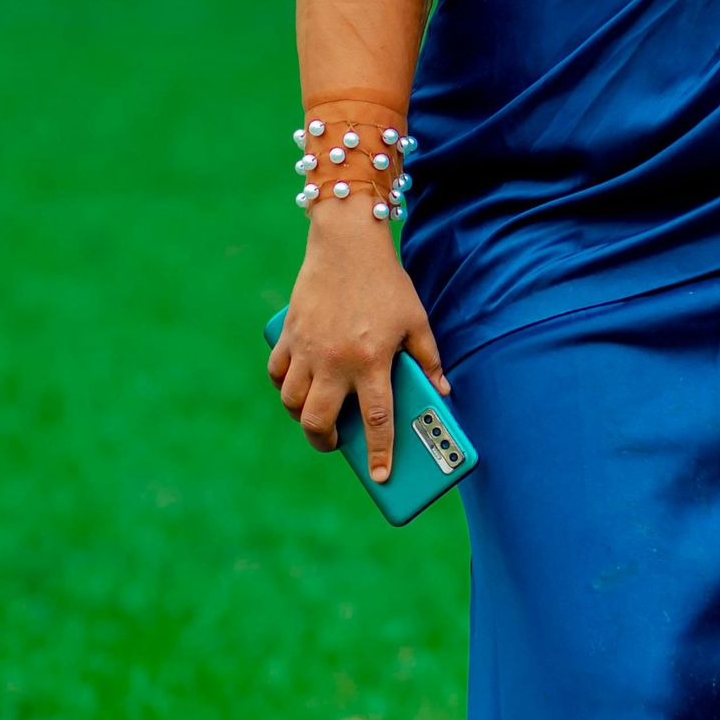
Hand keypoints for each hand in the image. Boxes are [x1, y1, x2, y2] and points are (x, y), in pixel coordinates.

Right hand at [267, 208, 448, 484]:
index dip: (379, 454)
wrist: (346, 243)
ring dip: (302, 417)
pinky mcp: (289, 335)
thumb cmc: (386, 284)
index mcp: (372, 361)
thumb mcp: (416, 321)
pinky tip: (295, 389)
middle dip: (324, 442)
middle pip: (319, 420)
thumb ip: (429, 360)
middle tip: (334, 443)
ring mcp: (307, 349)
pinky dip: (284, 386)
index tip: (381, 477)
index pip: (377, 420)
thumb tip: (442, 392)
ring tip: (315, 417)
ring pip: (292, 402)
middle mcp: (335, 360)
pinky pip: (278, 373)